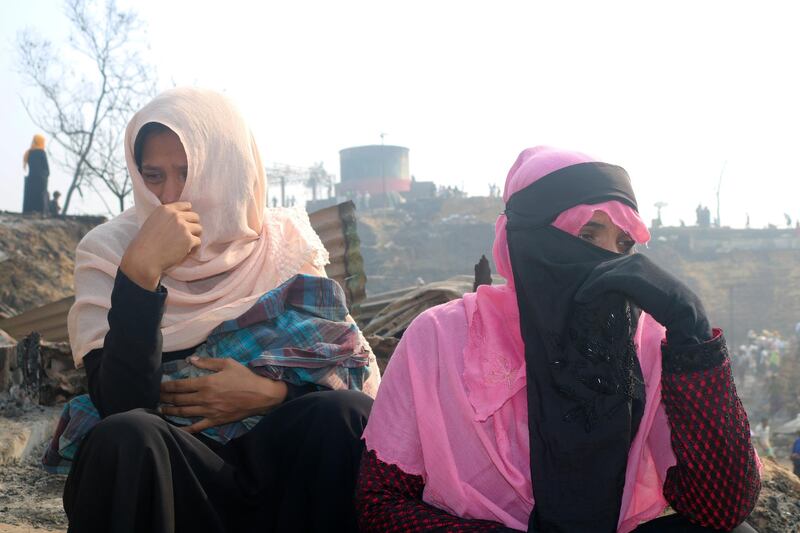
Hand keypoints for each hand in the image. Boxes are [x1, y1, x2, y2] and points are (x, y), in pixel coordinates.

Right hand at [120, 202, 201, 289]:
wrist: (144, 258)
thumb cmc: (146, 242)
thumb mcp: (153, 221)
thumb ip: (167, 217)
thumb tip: (183, 217)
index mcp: (165, 209)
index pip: (186, 205)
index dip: (187, 215)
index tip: (185, 223)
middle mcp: (175, 215)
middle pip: (195, 217)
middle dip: (192, 226)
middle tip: (185, 235)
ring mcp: (183, 227)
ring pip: (199, 229)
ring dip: (193, 236)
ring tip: (184, 244)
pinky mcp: (189, 239)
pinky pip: (198, 242)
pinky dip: (193, 248)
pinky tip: (185, 252)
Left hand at [159, 357, 287, 433]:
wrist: (261, 395)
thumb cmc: (245, 377)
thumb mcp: (227, 363)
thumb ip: (208, 362)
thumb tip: (190, 359)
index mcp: (206, 383)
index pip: (180, 385)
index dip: (167, 386)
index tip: (158, 386)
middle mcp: (204, 398)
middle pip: (179, 400)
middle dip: (165, 399)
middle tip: (156, 398)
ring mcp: (209, 411)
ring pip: (184, 413)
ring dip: (170, 412)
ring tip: (161, 410)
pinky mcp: (215, 421)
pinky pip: (197, 427)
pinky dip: (185, 429)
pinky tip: (176, 429)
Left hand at [574, 253, 710, 345]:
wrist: (681, 307)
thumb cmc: (664, 303)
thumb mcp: (643, 289)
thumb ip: (629, 285)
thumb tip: (610, 293)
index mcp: (637, 260)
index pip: (609, 266)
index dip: (595, 278)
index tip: (586, 290)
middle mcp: (634, 258)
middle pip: (602, 267)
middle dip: (589, 281)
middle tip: (579, 294)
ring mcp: (632, 265)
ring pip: (601, 273)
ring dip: (587, 286)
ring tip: (579, 298)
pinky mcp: (630, 275)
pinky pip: (604, 280)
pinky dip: (591, 289)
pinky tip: (583, 298)